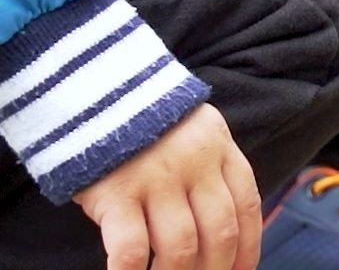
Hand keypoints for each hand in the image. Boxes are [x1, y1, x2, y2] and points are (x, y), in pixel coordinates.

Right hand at [72, 104, 260, 269]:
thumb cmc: (141, 121)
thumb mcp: (191, 132)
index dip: (248, 247)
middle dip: (215, 269)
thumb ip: (209, 170)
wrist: (90, 86)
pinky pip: (131, 250)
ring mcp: (156, 178)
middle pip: (219, 232)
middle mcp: (195, 164)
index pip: (246, 206)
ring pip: (180, 247)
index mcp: (219, 147)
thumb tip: (223, 232)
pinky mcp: (116, 193)